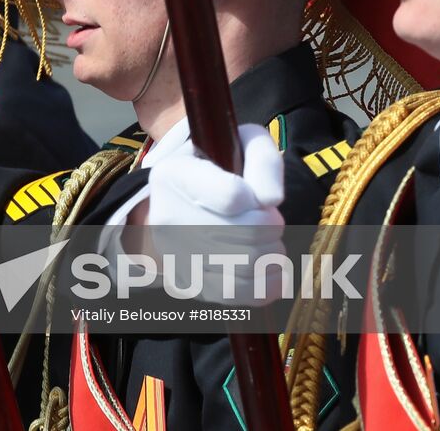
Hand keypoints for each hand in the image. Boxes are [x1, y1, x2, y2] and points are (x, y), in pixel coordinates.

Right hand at [147, 124, 284, 304]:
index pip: (232, 197)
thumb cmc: (219, 166)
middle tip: (270, 220)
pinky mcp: (188, 282)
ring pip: (245, 267)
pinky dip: (266, 286)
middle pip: (246, 234)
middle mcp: (167, 218)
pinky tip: (270, 270)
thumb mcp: (241, 144)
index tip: (255, 197)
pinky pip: (236, 295)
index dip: (257, 199)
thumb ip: (263, 161)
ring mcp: (174, 255)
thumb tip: (271, 200)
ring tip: (268, 243)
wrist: (182, 197)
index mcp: (175, 175)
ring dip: (271, 255)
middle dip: (272, 228)